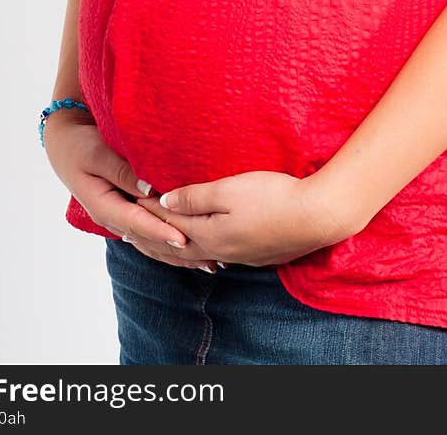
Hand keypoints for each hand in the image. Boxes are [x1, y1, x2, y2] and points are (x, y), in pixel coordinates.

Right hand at [43, 114, 218, 268]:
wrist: (64, 143)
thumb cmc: (80, 145)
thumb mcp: (98, 154)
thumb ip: (122, 171)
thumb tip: (150, 190)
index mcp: (103, 205)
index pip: (137, 223)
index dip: (161, 231)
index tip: (185, 240)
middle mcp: (112, 216)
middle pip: (148, 240)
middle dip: (177, 251)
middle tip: (209, 260)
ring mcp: (119, 216)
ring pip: (150, 241)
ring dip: (177, 253)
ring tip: (207, 263)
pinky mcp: (125, 211)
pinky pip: (149, 231)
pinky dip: (169, 241)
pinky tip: (189, 250)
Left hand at [131, 170, 354, 269]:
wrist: (318, 217)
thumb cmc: (274, 197)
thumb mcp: (230, 189)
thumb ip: (195, 196)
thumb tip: (164, 200)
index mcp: (209, 234)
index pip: (169, 222)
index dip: (149, 209)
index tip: (131, 198)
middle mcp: (219, 251)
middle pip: (175, 248)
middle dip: (150, 238)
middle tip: (128, 232)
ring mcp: (238, 256)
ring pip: (194, 256)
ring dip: (171, 249)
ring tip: (156, 245)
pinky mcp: (254, 255)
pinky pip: (213, 257)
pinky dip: (195, 255)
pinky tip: (201, 252)